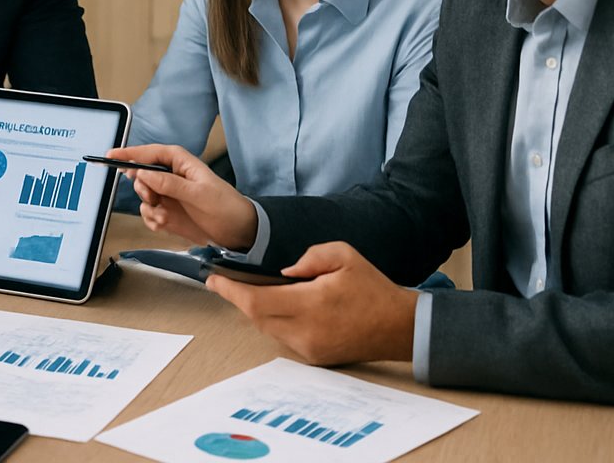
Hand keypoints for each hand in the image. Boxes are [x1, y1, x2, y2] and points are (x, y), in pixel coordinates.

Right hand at [108, 144, 256, 249]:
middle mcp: (171, 176)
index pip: (149, 153)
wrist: (238, 233)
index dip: (129, 154)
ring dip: (149, 207)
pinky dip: (153, 220)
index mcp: (180, 163)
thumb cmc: (225, 207)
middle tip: (152, 198)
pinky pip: (148, 213)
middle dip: (142, 188)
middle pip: (141, 175)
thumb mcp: (199, 194)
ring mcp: (168, 195)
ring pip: (142, 196)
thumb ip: (170, 183)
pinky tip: (165, 223)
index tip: (111, 157)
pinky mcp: (168, 212)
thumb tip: (143, 174)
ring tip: (164, 215)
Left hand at [207, 241, 417, 364]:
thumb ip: (310, 256)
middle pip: (255, 316)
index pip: (257, 300)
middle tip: (224, 280)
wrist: (400, 327)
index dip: (231, 290)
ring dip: (255, 309)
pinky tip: (275, 304)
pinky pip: (282, 337)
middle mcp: (306, 332)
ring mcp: (309, 349)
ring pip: (267, 328)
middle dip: (237, 298)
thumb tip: (284, 270)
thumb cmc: (373, 288)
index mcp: (311, 304)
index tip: (213, 278)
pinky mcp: (314, 358)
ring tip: (249, 288)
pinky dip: (272, 320)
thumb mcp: (344, 255)